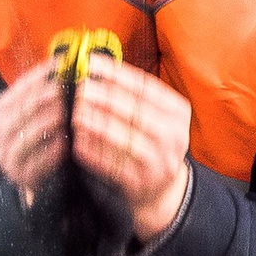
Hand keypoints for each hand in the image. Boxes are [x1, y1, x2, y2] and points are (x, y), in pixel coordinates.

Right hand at [0, 59, 69, 201]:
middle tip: (60, 91)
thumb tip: (62, 66)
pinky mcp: (19, 175)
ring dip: (43, 124)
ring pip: (22, 137)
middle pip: (18, 112)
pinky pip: (34, 162)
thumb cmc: (37, 137)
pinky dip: (49, 152)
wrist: (29, 174)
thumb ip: (42, 93)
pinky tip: (63, 143)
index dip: (37, 75)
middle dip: (40, 99)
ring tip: (62, 116)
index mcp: (2, 112)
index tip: (58, 65)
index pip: (17, 89)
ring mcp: (7, 155)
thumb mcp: (35, 112)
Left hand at [69, 58, 193, 241]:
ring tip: (77, 113)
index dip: (116, 73)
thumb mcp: (155, 118)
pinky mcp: (141, 183)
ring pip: (122, 137)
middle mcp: (174, 136)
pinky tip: (78, 141)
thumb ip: (132, 95)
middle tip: (80, 88)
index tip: (91, 63)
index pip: (145, 86)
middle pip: (134, 110)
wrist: (162, 192)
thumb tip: (95, 67)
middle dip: (104, 97)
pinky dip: (93, 152)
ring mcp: (159, 162)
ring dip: (96, 123)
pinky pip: (112, 164)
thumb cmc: (150, 144)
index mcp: (178, 113)